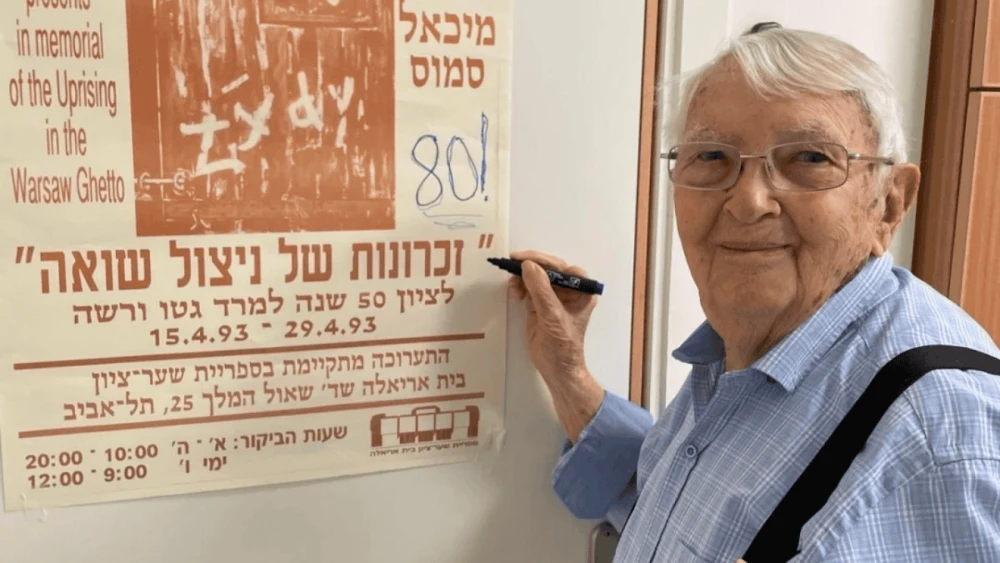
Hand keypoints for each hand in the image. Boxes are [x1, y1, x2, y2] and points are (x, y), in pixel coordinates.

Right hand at [508, 249, 603, 440]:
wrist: (557, 369)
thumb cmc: (562, 345)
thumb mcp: (552, 316)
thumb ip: (541, 289)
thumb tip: (528, 265)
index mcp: (582, 290)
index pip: (562, 267)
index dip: (543, 260)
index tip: (524, 259)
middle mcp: (570, 290)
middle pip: (549, 269)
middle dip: (530, 266)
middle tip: (511, 262)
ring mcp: (554, 297)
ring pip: (536, 276)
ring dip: (523, 277)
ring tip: (514, 287)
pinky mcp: (540, 305)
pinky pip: (528, 288)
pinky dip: (520, 287)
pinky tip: (515, 294)